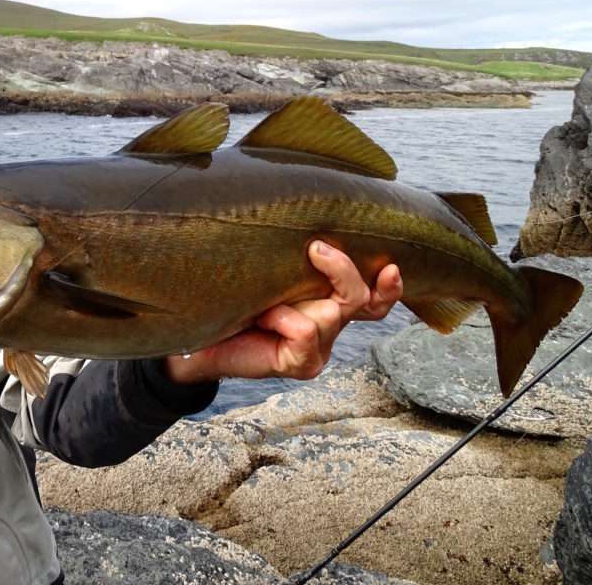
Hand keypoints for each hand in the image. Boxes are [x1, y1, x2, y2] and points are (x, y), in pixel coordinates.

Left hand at [164, 240, 401, 384]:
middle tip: (316, 249)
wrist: (199, 343)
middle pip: (361, 298)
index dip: (389, 286)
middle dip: (344, 271)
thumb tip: (305, 227)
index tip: (392, 265)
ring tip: (263, 302)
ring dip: (295, 299)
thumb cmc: (230, 302)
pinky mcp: (304, 365)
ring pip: (333, 312)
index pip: (373, 297)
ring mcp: (320, 348)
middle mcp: (330, 325)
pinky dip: (284, 319)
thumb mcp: (265, 273)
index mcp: (327, 303)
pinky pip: (308, 331)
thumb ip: (290, 260)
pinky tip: (260, 320)